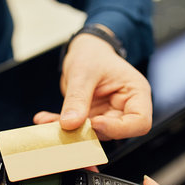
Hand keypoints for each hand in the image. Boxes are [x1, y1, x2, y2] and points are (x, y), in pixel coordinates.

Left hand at [33, 28, 151, 140]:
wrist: (85, 50)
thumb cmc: (93, 54)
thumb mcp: (83, 72)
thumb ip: (77, 98)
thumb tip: (70, 123)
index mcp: (136, 94)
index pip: (139, 123)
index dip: (118, 128)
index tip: (94, 123)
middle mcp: (125, 108)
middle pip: (116, 132)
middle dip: (90, 132)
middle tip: (67, 127)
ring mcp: (108, 115)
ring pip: (94, 134)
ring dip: (71, 132)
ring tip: (49, 122)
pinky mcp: (92, 118)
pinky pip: (78, 129)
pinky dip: (61, 126)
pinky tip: (45, 119)